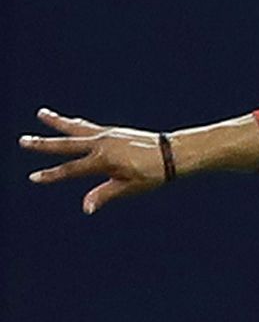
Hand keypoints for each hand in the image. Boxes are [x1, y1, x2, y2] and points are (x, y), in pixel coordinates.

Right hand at [20, 108, 166, 213]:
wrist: (172, 154)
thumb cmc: (153, 174)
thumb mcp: (130, 187)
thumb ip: (105, 194)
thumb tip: (86, 208)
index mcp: (104, 160)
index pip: (71, 170)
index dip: (51, 175)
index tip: (33, 177)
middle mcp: (102, 144)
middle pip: (66, 144)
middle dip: (44, 144)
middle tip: (23, 140)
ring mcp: (107, 135)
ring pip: (76, 128)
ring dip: (58, 122)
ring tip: (42, 114)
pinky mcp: (113, 131)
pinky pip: (89, 127)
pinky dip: (76, 124)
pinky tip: (69, 121)